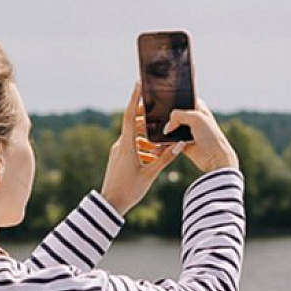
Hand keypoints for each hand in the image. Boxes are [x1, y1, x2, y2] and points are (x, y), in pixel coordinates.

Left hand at [100, 85, 183, 214]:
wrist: (110, 205)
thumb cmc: (129, 190)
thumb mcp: (151, 174)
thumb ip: (165, 158)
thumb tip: (179, 144)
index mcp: (126, 146)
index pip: (130, 116)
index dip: (134, 99)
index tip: (138, 85)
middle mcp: (120, 145)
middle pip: (133, 124)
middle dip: (146, 118)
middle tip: (159, 110)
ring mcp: (118, 152)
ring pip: (133, 136)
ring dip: (146, 135)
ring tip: (161, 138)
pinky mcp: (118, 159)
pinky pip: (131, 146)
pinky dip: (142, 146)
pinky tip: (153, 153)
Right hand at [164, 100, 238, 172]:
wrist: (215, 159)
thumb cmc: (211, 136)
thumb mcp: (196, 118)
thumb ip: (179, 115)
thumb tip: (167, 127)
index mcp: (199, 108)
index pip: (183, 99)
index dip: (174, 101)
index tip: (163, 103)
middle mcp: (193, 118)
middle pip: (174, 115)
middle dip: (166, 118)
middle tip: (157, 121)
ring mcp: (188, 131)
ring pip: (171, 128)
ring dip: (165, 132)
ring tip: (156, 134)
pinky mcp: (183, 143)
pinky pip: (170, 141)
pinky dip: (164, 143)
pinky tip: (159, 145)